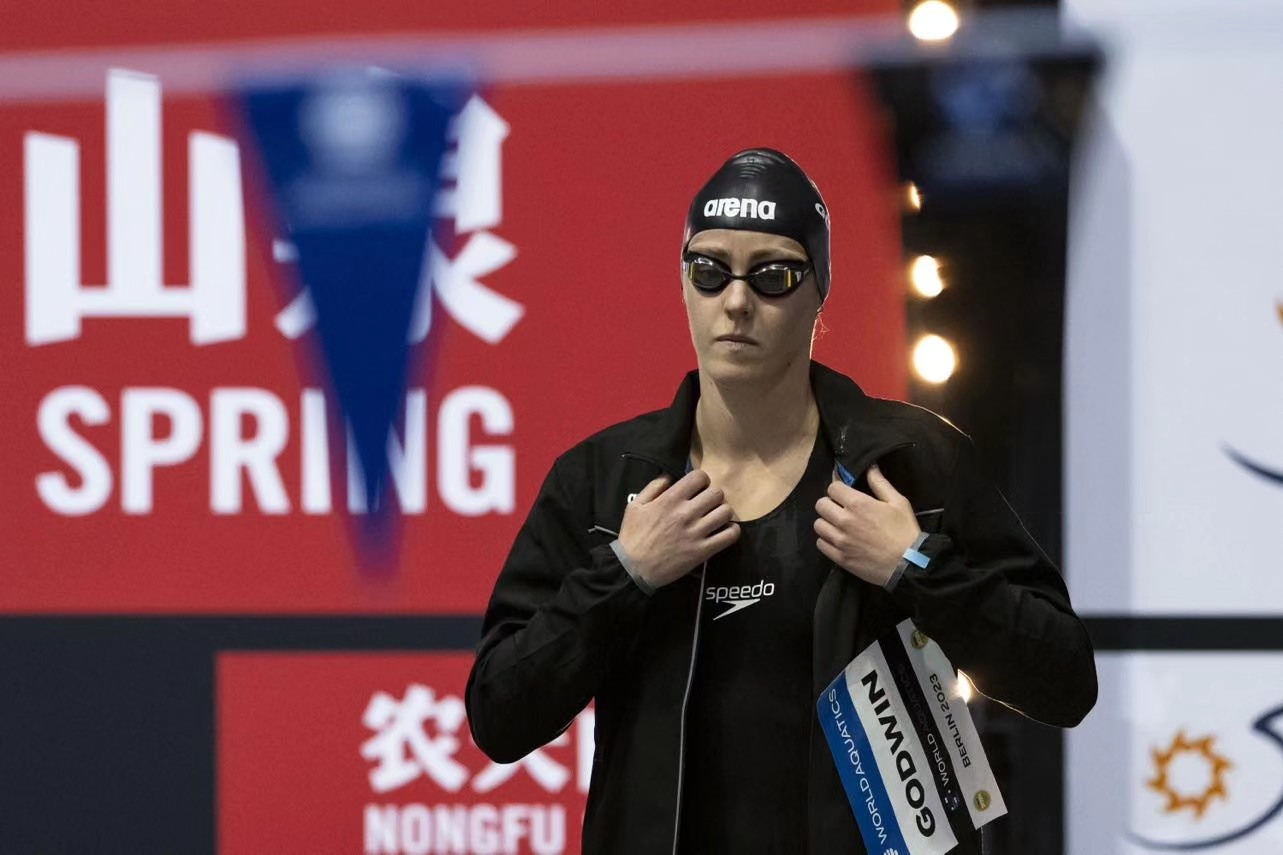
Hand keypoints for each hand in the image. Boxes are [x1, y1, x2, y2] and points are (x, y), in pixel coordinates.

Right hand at [617, 470, 739, 588]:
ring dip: (723, 512)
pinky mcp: (703, 551)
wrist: (634, 569)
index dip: (702, 480)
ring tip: (716, 517)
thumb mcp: (635, 506)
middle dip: (713, 495)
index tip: (698, 487)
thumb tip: (671, 476)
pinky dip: (731, 531)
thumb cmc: (633, 537)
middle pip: (717, 493)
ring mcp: (696, 533)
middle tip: (708, 503)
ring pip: (726, 512)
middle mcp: (686, 513)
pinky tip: (723, 531)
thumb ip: (653, 487)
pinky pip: (730, 535)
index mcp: (670, 499)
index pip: (699, 477)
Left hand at [814, 464, 920, 586]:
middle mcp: (845, 520)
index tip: (845, 494)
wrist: (908, 564)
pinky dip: (826, 540)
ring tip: (838, 525)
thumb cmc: (905, 531)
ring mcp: (840, 540)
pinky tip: (838, 539)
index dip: (838, 489)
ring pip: (818, 524)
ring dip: (826, 522)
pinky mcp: (839, 557)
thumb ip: (879, 483)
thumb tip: (870, 466)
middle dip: (829, 504)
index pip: (832, 488)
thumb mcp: (898, 502)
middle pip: (820, 505)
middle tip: (840, 509)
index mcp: (858, 504)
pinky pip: (820, 544)